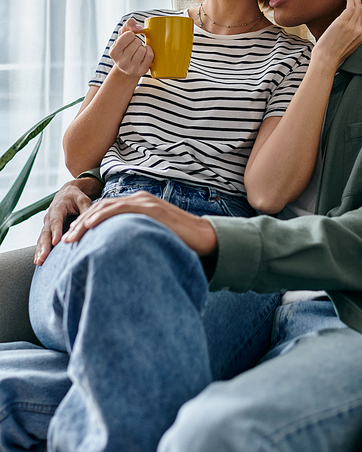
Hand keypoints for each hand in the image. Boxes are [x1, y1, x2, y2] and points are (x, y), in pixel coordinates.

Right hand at [34, 177, 103, 265]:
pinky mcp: (48, 231)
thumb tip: (90, 221)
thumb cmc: (76, 197)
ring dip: (40, 250)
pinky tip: (39, 260)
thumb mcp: (83, 200)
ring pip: (42, 238)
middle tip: (44, 256)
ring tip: (39, 261)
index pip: (56, 221)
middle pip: (46, 232)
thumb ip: (85, 210)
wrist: (67, 193)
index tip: (55, 242)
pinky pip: (42, 241)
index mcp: (57, 208)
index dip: (56, 231)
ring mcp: (47, 224)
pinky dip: (40, 250)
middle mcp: (49, 217)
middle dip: (44, 245)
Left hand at [62, 191, 218, 257]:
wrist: (205, 237)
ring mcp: (145, 202)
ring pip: (106, 207)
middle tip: (66, 239)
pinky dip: (101, 216)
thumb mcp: (154, 236)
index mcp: (140, 205)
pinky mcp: (149, 208)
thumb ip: (139, 236)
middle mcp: (140, 199)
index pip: (107, 210)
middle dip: (81, 222)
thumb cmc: (182, 242)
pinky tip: (88, 226)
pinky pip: (119, 209)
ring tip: (71, 236)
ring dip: (85, 221)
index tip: (75, 237)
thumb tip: (123, 252)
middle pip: (102, 207)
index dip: (88, 222)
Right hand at [110, 18, 153, 77]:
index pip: (129, 35)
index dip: (131, 35)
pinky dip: (149, 51)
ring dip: (143, 47)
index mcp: (113, 52)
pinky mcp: (141, 71)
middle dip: (137, 42)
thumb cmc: (125, 47)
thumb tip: (139, 28)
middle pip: (137, 42)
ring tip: (138, 51)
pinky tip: (145, 53)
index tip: (128, 40)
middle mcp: (121, 62)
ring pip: (143, 49)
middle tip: (133, 47)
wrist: (127, 67)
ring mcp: (131, 68)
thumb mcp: (123, 34)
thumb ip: (129, 24)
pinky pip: (150, 56)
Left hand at [312, 0, 361, 69]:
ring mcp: (352, 26)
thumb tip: (346, 30)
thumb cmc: (332, 54)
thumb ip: (350, 37)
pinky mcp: (343, 22)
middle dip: (358, 1)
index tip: (357, 2)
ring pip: (356, 7)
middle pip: (361, 12)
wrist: (326, 59)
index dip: (361, 9)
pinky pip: (350, 6)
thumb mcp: (346, 46)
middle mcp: (359, 31)